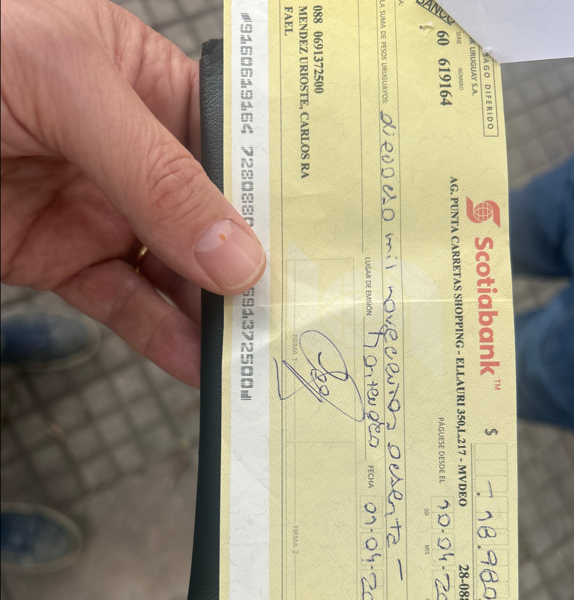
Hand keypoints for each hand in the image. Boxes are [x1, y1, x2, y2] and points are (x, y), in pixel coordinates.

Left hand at [1, 0, 265, 387]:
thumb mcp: (68, 89)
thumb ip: (156, 174)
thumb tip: (236, 255)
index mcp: (155, 89)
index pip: (237, 149)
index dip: (277, 196)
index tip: (317, 246)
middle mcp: (141, 155)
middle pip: (214, 220)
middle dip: (251, 266)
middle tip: (294, 311)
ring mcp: (107, 211)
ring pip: (177, 273)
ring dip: (212, 313)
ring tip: (253, 349)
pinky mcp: (70, 259)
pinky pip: (126, 303)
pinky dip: (160, 336)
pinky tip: (193, 362)